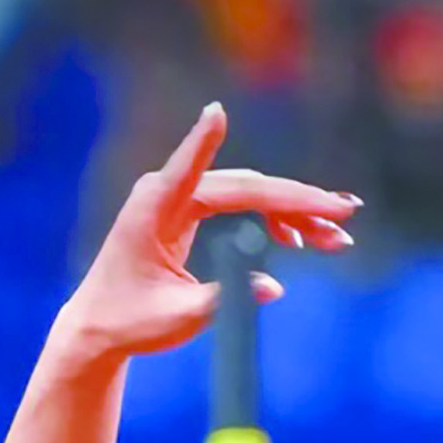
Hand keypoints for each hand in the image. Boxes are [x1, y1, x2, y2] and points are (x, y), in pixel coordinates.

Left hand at [59, 105, 356, 362]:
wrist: (98, 328)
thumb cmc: (128, 324)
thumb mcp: (177, 320)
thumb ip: (222, 300)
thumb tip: (274, 288)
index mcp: (154, 210)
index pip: (188, 172)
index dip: (204, 142)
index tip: (215, 114)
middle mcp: (169, 193)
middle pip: (245, 187)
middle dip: (298, 201)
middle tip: (345, 215)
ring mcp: (181, 198)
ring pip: (250, 195)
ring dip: (293, 213)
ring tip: (336, 237)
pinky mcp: (190, 210)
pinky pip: (242, 207)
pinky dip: (272, 222)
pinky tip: (302, 241)